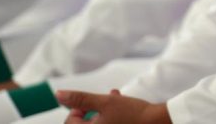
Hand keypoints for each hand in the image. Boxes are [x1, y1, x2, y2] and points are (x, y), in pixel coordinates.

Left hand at [57, 89, 171, 123]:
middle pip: (84, 123)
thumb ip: (80, 98)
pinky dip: (110, 118)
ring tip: (115, 98)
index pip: (71, 122)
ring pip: (97, 123)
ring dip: (102, 111)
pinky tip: (121, 105)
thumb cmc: (132, 113)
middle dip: (93, 108)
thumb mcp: (105, 102)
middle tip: (105, 100)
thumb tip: (57, 95)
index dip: (79, 108)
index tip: (93, 102)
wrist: (158, 123)